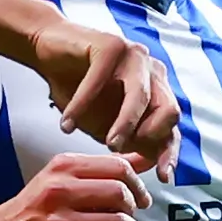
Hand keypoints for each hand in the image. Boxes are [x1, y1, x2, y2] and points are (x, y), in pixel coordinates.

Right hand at [0, 153, 147, 220]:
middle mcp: (59, 191)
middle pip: (120, 194)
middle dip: (133, 208)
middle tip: (130, 217)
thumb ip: (106, 168)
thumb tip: (147, 157)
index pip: (118, 167)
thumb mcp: (66, 175)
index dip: (138, 184)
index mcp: (63, 167)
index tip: (140, 197)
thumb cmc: (40, 204)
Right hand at [28, 16, 179, 175]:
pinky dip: (81, 106)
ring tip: (108, 144)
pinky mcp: (111, 44)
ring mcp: (134, 56)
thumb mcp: (105, 123)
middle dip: (151, 137)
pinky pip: (99, 81)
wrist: (50, 51)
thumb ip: (129, 139)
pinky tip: (67, 124)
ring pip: (140, 95)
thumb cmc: (78, 88)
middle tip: (128, 154)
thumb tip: (149, 163)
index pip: (171, 125)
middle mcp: (151, 72)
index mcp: (156, 90)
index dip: (169, 151)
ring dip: (124, 124)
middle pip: (169, 108)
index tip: (163, 176)